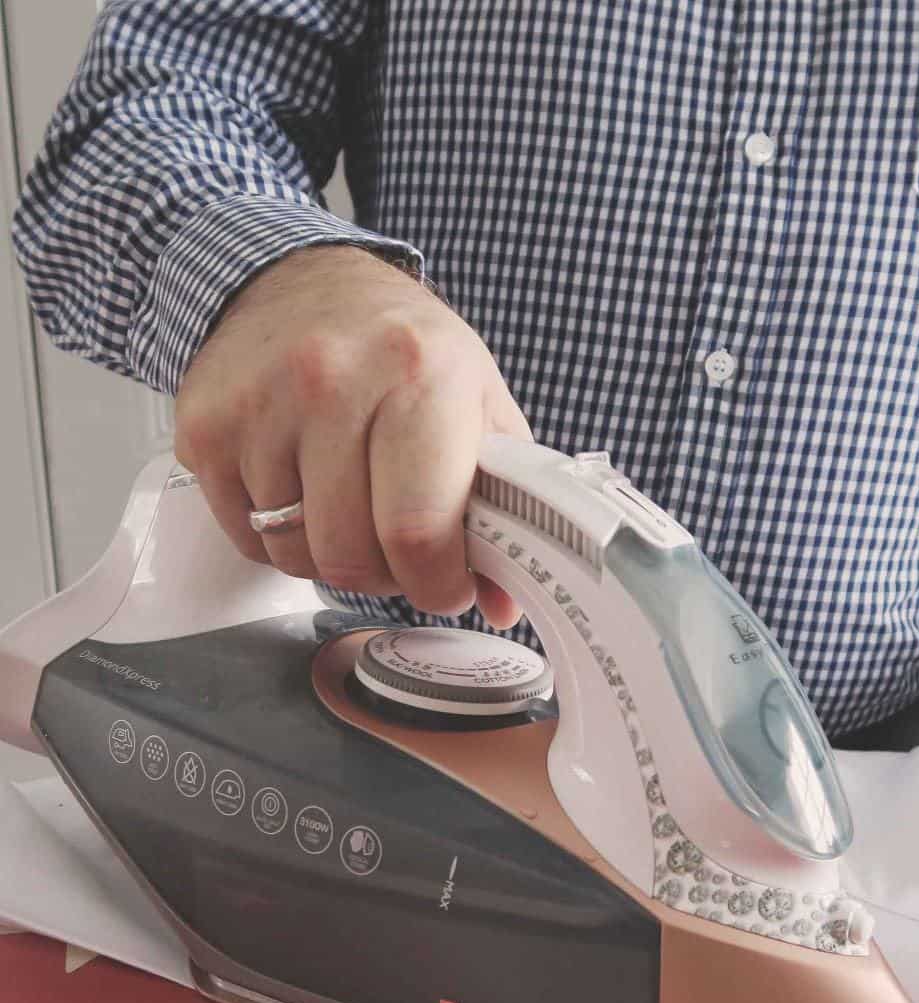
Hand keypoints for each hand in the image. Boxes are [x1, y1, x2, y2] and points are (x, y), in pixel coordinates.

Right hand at [174, 244, 531, 627]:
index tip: (446, 586)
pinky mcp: (206, 426)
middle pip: (349, 556)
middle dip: (385, 577)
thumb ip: (503, 498)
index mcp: (417, 375)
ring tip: (351, 511)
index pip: (417, 532)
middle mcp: (329, 381)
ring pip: (293, 554)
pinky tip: (303, 493)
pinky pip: (245, 535)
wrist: (302, 279)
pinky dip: (278, 537)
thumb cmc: (401, 345)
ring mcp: (258, 404)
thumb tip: (502, 599)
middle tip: (400, 553)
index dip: (437, 584)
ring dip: (328, 557)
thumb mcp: (478, 400)